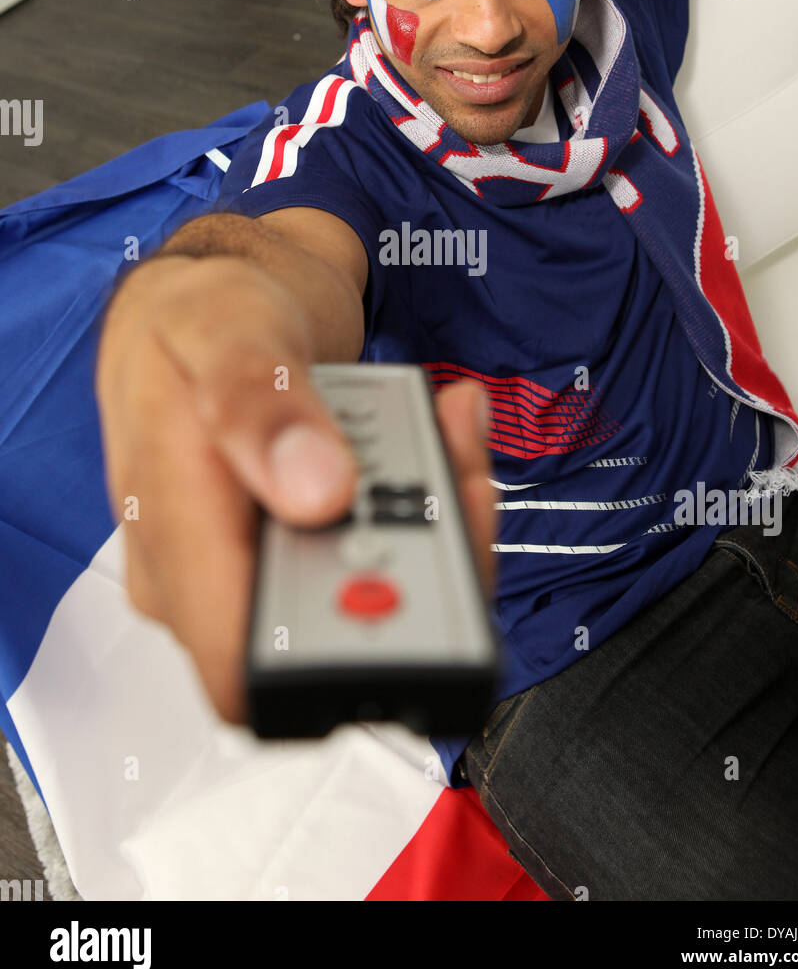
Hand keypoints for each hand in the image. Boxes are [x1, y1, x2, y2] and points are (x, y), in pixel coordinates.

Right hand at [94, 254, 495, 726]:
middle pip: (343, 636)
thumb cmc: (199, 311)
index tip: (407, 558)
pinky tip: (444, 434)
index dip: (342, 649)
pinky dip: (438, 501)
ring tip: (452, 433)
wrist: (216, 294)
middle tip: (451, 467)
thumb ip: (258, 403)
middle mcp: (215, 577)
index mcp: (173, 544)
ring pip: (388, 599)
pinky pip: (398, 557)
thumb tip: (313, 494)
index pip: (252, 673)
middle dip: (424, 561)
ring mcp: (269, 566)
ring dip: (444, 523)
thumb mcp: (224, 326)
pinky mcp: (316, 547)